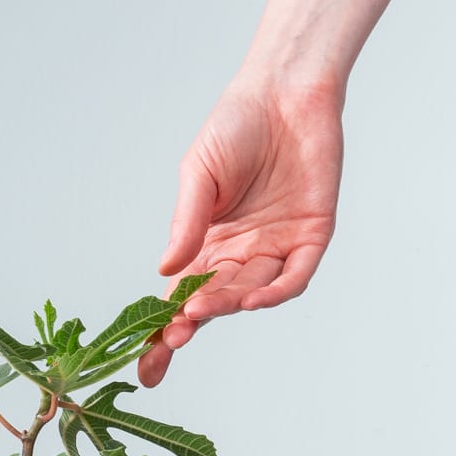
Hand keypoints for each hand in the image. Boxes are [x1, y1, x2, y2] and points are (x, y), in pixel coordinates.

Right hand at [138, 78, 341, 387]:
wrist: (285, 89)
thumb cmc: (237, 125)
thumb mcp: (199, 174)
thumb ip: (186, 223)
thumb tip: (166, 270)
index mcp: (208, 244)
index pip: (183, 298)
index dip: (164, 332)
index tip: (145, 365)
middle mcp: (241, 254)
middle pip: (214, 304)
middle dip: (191, 324)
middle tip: (173, 337)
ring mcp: (276, 249)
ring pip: (250, 292)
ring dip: (227, 306)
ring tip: (202, 311)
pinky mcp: (310, 238)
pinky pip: (294, 277)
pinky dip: (276, 292)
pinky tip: (253, 298)